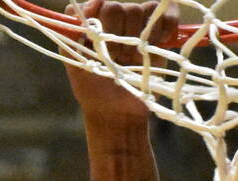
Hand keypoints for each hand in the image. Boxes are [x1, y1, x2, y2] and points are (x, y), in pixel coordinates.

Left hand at [66, 1, 175, 122]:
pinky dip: (166, 22)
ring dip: (136, 37)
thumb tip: (80, 8)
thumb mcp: (74, 65)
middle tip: (115, 58)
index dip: (98, 17)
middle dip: (115, 34)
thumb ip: (70, 36)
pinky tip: (159, 41)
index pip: (98, 4)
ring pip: (139, 10)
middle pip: (118, 8)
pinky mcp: (159, 33)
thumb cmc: (93, 91)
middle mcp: (115, 21)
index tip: (96, 36)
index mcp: (93, 25)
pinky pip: (166, 12)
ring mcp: (137, 26)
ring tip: (132, 59)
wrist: (117, 113)